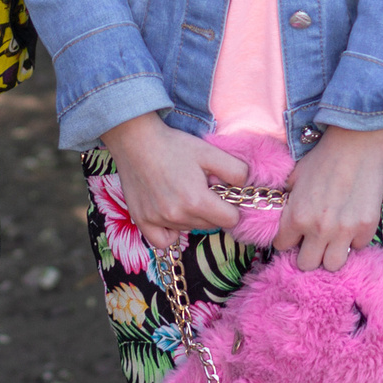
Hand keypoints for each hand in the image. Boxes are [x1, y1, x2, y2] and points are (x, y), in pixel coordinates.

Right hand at [100, 112, 254, 253]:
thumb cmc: (173, 145)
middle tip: (201, 189)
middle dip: (212, 210)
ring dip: (192, 217)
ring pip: (189, 229)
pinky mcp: (141, 220)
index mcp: (197, 201)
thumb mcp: (210, 152)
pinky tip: (170, 215)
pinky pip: (162, 241)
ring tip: (182, 193)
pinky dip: (169, 232)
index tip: (221, 193)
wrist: (136, 140)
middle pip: (210, 226)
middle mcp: (177, 216)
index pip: (230, 220)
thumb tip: (246, 189)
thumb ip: (236, 171)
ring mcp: (157, 220)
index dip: (231, 206)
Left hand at [273, 126, 382, 269]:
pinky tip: (351, 224)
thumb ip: (288, 202)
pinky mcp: (366, 228)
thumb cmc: (322, 158)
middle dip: (307, 254)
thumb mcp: (294, 178)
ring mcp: (344, 231)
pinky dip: (354, 240)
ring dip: (331, 254)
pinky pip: (357, 247)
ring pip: (333, 264)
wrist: (355, 144)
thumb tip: (281, 214)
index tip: (294, 236)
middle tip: (313, 242)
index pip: (282, 247)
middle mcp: (318, 229)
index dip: (287, 241)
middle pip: (307, 264)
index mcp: (296, 216)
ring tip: (333, 239)